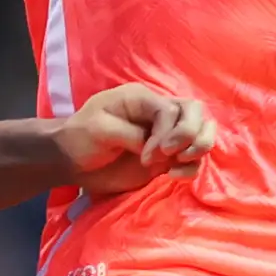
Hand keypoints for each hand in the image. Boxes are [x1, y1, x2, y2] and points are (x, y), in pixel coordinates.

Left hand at [56, 85, 213, 193]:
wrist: (73, 161)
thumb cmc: (81, 138)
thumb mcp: (99, 129)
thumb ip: (131, 134)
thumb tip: (157, 147)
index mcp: (142, 99)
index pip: (171, 109)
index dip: (168, 133)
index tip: (147, 156)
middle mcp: (158, 114)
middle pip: (196, 112)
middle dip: (191, 134)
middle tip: (171, 155)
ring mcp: (165, 135)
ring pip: (202, 131)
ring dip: (199, 147)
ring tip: (178, 164)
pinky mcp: (166, 158)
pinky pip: (193, 158)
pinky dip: (191, 167)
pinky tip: (173, 176)